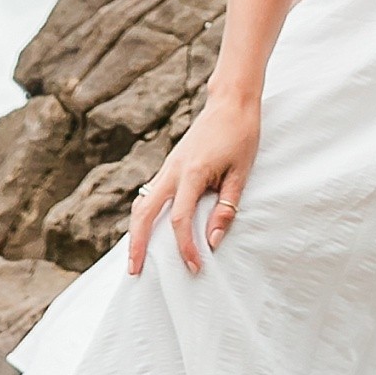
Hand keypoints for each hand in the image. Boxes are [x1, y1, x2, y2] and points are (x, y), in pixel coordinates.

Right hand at [126, 91, 260, 276]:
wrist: (231, 102)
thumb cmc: (240, 135)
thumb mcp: (240, 173)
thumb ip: (226, 208)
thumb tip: (213, 240)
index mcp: (191, 174)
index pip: (181, 219)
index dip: (186, 247)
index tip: (195, 266)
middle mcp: (172, 171)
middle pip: (144, 214)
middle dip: (137, 244)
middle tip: (135, 272)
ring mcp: (168, 167)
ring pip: (141, 204)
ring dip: (136, 231)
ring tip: (136, 257)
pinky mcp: (170, 166)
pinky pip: (149, 195)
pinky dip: (144, 215)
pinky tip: (149, 230)